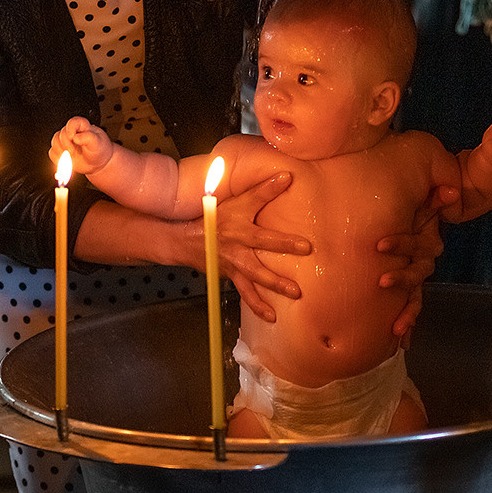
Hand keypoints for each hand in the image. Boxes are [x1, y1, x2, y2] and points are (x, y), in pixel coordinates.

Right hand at [50, 116, 112, 172]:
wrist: (98, 163)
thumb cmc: (99, 150)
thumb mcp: (97, 143)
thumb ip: (88, 138)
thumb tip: (76, 137)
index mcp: (82, 126)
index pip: (72, 122)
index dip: (70, 128)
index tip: (72, 137)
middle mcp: (72, 132)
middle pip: (61, 134)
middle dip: (66, 144)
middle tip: (73, 151)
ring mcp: (65, 142)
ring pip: (55, 142)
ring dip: (61, 151)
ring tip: (71, 156)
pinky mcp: (61, 151)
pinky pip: (52, 153)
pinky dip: (57, 158)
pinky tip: (67, 160)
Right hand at [206, 172, 308, 322]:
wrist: (186, 240)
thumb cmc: (214, 217)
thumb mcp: (236, 201)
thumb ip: (262, 190)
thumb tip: (287, 176)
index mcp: (240, 229)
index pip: (264, 231)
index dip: (282, 234)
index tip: (305, 242)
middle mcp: (237, 248)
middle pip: (261, 256)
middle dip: (281, 261)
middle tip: (303, 263)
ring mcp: (234, 264)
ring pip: (255, 278)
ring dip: (274, 288)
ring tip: (294, 294)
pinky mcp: (231, 276)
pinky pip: (246, 293)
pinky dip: (258, 306)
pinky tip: (272, 316)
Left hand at [377, 185, 453, 346]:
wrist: (407, 192)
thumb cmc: (410, 186)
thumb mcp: (422, 177)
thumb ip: (437, 186)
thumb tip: (451, 192)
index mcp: (426, 232)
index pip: (421, 243)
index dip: (403, 244)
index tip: (380, 245)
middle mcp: (425, 253)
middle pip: (421, 270)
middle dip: (403, 278)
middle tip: (382, 282)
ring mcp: (417, 267)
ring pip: (418, 292)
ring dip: (408, 310)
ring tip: (396, 327)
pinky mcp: (408, 280)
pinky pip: (412, 302)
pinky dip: (408, 321)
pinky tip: (401, 342)